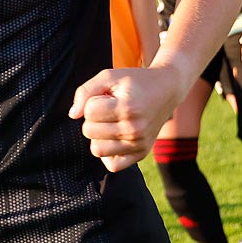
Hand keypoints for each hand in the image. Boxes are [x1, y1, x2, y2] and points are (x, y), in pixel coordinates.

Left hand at [70, 65, 185, 171]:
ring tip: (112, 122)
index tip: (108, 97)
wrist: (167, 89)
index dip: (93, 101)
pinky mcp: (142, 153)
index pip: (89, 112)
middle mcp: (135, 129)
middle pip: (89, 131)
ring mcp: (139, 144)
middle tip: (110, 109)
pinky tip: (114, 138)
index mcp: (128, 108)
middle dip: (94, 118)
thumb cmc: (134, 82)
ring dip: (98, 136)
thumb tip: (73, 115)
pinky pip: (112, 165)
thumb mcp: (109, 77)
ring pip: (97, 150)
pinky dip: (108, 153)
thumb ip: (85, 92)